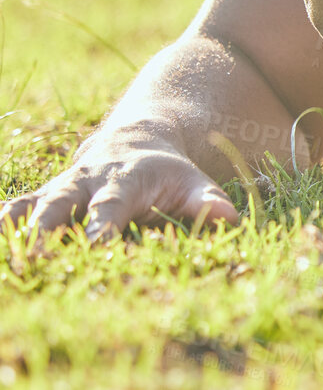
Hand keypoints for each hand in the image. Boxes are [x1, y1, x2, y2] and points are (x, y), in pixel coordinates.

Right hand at [2, 124, 240, 242]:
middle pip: (59, 204)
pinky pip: (13, 209)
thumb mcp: (189, 180)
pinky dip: (2, 224)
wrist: (134, 138)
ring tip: (5, 254)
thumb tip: (229, 217)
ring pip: (28, 205)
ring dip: (12, 227)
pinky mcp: (40, 197)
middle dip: (44, 227)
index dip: (103, 225)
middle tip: (33, 253)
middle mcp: (83, 183)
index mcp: (121, 180)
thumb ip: (205, 200)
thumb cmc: (166, 172)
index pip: (110, 206)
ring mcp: (58, 189)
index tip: (97, 245)